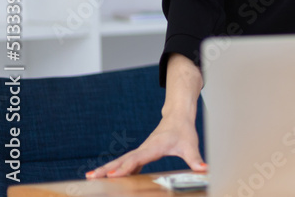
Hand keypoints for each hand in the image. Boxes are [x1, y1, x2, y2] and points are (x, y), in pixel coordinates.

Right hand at [85, 114, 205, 178]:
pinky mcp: (141, 153)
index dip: (126, 167)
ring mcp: (141, 151)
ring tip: (90, 177)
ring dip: (106, 168)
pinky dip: (115, 169)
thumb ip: (195, 159)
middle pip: (123, 159)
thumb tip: (204, 169)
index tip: (113, 175)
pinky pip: (125, 162)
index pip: (138, 158)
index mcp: (154, 146)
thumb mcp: (191, 145)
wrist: (178, 117)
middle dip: (107, 169)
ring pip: (121, 160)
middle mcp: (144, 148)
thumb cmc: (184, 131)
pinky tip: (106, 178)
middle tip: (91, 177)